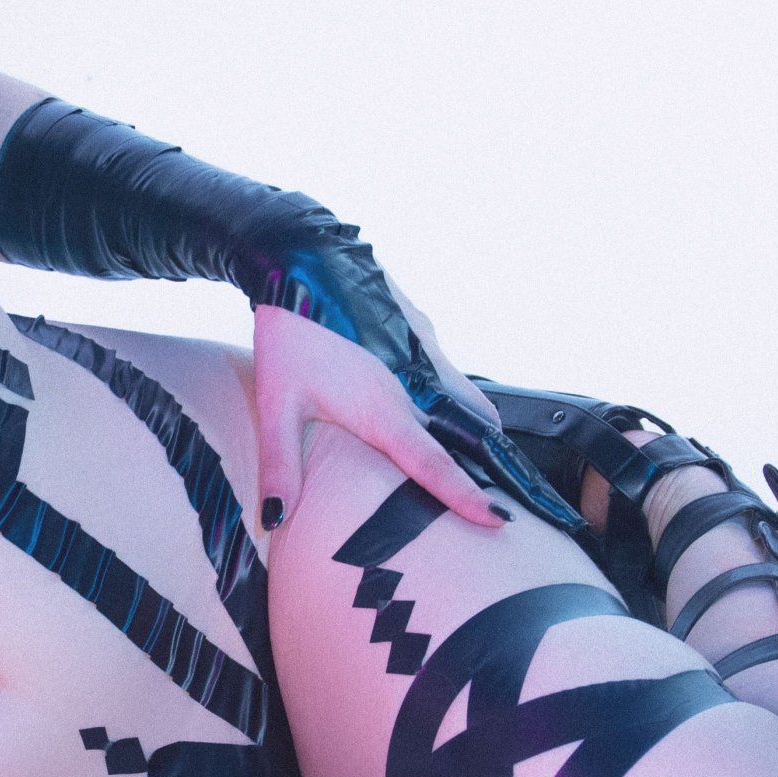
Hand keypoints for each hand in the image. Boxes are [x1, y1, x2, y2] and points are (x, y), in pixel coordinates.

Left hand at [251, 303, 506, 534]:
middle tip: (500, 496)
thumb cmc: (288, 332)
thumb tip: (276, 520)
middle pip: (470, 433)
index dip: (467, 495)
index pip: (434, 464)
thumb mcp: (277, 405)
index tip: (498, 519)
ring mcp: (425, 351)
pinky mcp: (422, 329)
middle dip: (489, 465)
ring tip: (476, 456)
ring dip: (475, 429)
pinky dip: (457, 397)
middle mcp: (416, 381)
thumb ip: (281, 466)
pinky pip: (451, 373)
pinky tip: (434, 403)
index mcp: (384, 408)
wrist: (301, 256)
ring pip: (468, 400)